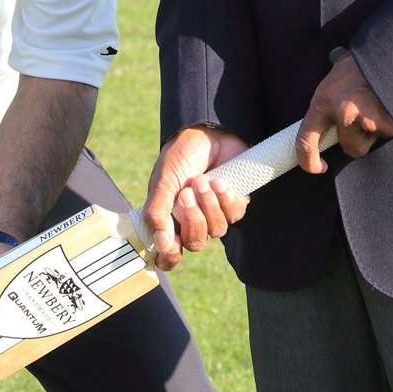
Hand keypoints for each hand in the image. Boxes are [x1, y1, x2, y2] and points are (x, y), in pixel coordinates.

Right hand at [142, 127, 249, 271]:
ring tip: (202, 180)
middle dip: (193, 219)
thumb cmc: (180, 156)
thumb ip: (157, 212)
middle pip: (196, 243)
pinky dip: (226, 198)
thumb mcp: (163, 182)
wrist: (207, 133)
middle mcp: (192, 221)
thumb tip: (160, 244)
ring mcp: (214, 213)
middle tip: (186, 192)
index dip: (170, 259)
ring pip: (217, 230)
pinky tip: (219, 181)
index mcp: (170, 219)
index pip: (170, 254)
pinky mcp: (234, 203)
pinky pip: (235, 215)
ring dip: (209, 204)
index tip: (171, 250)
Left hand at [297, 49, 392, 169]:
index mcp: (324, 99)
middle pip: (349, 147)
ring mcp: (367, 119)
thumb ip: (331, 91)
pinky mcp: (390, 124)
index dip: (308, 160)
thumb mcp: (339, 70)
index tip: (317, 167)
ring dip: (377, 131)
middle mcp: (343, 112)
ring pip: (371, 142)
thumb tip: (325, 105)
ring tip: (382, 106)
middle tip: (367, 117)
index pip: (306, 140)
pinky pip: (390, 134)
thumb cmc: (366, 60)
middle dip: (359, 138)